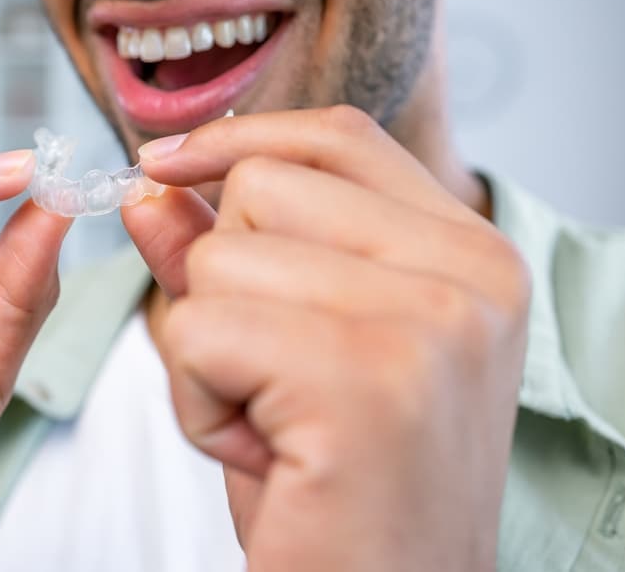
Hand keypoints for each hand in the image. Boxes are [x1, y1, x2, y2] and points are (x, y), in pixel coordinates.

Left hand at [123, 106, 530, 570]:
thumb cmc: (337, 485)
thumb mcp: (285, 345)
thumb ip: (227, 253)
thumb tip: (151, 185)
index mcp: (473, 254)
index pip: (338, 139)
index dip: (237, 140)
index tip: (163, 165)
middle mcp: (472, 273)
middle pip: (259, 188)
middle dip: (223, 285)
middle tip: (279, 385)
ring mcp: (431, 321)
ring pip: (217, 257)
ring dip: (207, 353)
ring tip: (274, 426)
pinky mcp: (367, 380)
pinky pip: (200, 331)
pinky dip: (197, 402)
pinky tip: (261, 456)